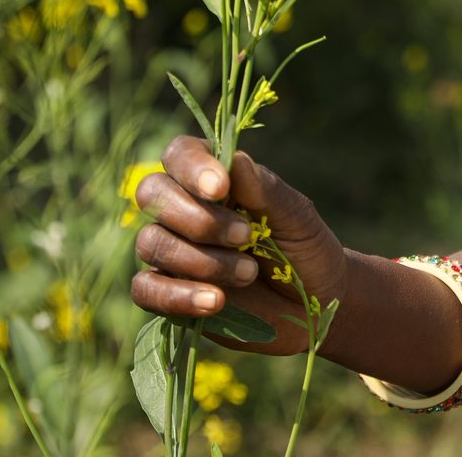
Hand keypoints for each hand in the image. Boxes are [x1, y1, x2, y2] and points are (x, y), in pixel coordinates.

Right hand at [130, 135, 345, 355]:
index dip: (192, 166)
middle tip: (245, 236)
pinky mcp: (167, 294)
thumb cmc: (305, 250)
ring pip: (151, 242)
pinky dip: (177, 296)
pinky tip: (214, 301)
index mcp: (214, 178)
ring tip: (247, 273)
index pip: (180, 154)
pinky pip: (146, 290)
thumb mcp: (296, 217)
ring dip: (200, 260)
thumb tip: (236, 159)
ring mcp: (172, 251)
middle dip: (197, 218)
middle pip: (152, 193)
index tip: (221, 187)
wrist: (315, 306)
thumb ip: (265, 190)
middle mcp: (183, 209)